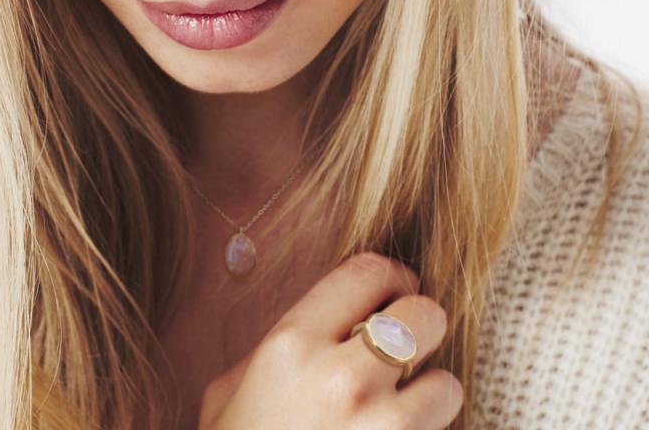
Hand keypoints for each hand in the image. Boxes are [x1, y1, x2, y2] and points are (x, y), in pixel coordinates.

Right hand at [197, 252, 462, 429]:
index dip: (390, 274)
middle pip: (424, 314)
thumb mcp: (233, 389)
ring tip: (401, 407)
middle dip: (420, 324)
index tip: (393, 288)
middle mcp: (342, 380)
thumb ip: (282, 343)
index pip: (367, 272)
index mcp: (292, 345)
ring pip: (446, 383)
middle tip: (405, 342)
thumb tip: (332, 321)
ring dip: (429, 393)